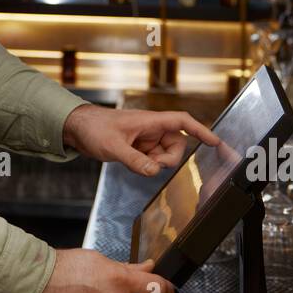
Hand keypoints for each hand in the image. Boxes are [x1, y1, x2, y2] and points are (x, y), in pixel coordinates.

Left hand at [61, 104, 220, 176]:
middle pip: (176, 145)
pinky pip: (151, 160)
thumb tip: (153, 171)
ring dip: (156, 164)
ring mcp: (145, 139)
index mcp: (150, 121)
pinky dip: (146, 166)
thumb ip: (134, 160)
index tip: (215, 141)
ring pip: (164, 155)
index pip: (182, 122)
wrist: (77, 128)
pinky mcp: (138, 148)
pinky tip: (131, 163)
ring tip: (136, 163)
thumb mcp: (113, 146)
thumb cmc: (94, 127)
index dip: (200, 130)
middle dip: (168, 159)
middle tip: (151, 165)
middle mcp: (151, 129)